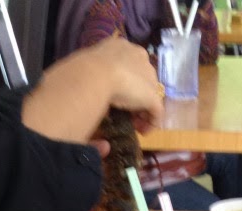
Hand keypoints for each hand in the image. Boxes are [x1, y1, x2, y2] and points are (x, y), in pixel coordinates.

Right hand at [24, 37, 164, 142]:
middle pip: (144, 80)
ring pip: (151, 95)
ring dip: (144, 111)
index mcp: (121, 47)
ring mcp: (147, 76)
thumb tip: (86, 90)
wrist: (94, 74)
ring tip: (135, 125)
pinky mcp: (152, 95)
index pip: (130, 66)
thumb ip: (92, 77)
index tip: (119, 99)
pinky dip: (151, 123)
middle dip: (138, 99)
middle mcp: (138, 57)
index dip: (127, 84)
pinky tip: (142, 132)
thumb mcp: (88, 68)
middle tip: (128, 114)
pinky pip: (157, 111)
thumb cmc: (85, 70)